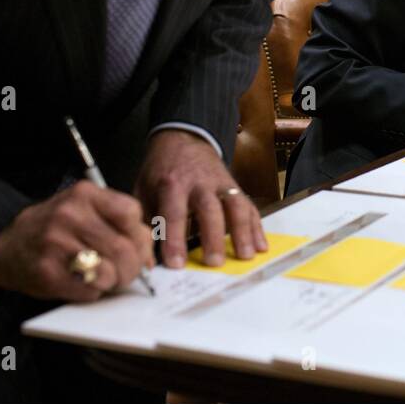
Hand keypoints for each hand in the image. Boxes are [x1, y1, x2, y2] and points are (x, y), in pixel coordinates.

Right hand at [0, 180, 153, 301]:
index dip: (141, 236)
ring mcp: (55, 244)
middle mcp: (69, 215)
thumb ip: (118, 222)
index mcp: (84, 195)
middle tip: (128, 274)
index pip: (131, 213)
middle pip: (124, 248)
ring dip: (114, 282)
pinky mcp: (47, 272)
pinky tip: (84, 283)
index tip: (139, 249)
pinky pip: (89, 290)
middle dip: (133, 268)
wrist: (9, 245)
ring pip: (109, 272)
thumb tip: (148, 254)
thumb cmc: (56, 228)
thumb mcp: (84, 209)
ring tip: (105, 278)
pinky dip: (94, 292)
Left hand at [135, 129, 266, 269]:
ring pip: (235, 205)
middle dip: (213, 237)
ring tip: (245, 256)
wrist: (183, 139)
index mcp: (171, 184)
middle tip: (214, 263)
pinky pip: (248, 205)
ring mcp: (221, 183)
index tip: (177, 264)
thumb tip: (148, 261)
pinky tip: (260, 246)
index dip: (175, 240)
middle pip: (209, 210)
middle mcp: (199, 183)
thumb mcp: (144, 191)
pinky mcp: (235, 186)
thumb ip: (146, 224)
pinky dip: (256, 226)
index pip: (174, 213)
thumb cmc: (161, 172)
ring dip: (242, 231)